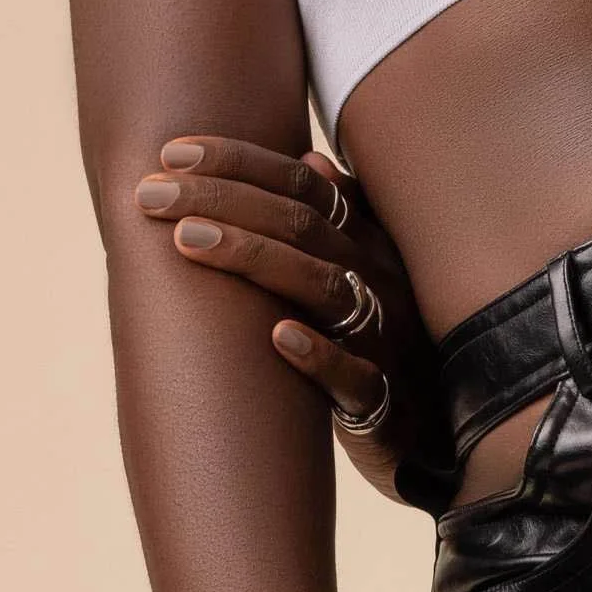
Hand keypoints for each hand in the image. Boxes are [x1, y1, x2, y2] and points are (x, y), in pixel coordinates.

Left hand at [134, 136, 450, 507]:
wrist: (441, 439)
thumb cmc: (390, 349)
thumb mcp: (374, 280)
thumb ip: (345, 221)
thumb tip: (312, 161)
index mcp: (372, 245)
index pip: (306, 184)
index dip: (241, 162)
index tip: (173, 152)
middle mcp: (382, 281)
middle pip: (302, 223)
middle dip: (222, 198)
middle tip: (150, 192)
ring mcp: (386, 340)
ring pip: (323, 286)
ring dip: (253, 258)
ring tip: (185, 240)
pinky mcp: (384, 404)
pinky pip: (356, 376)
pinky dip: (318, 355)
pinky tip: (275, 336)